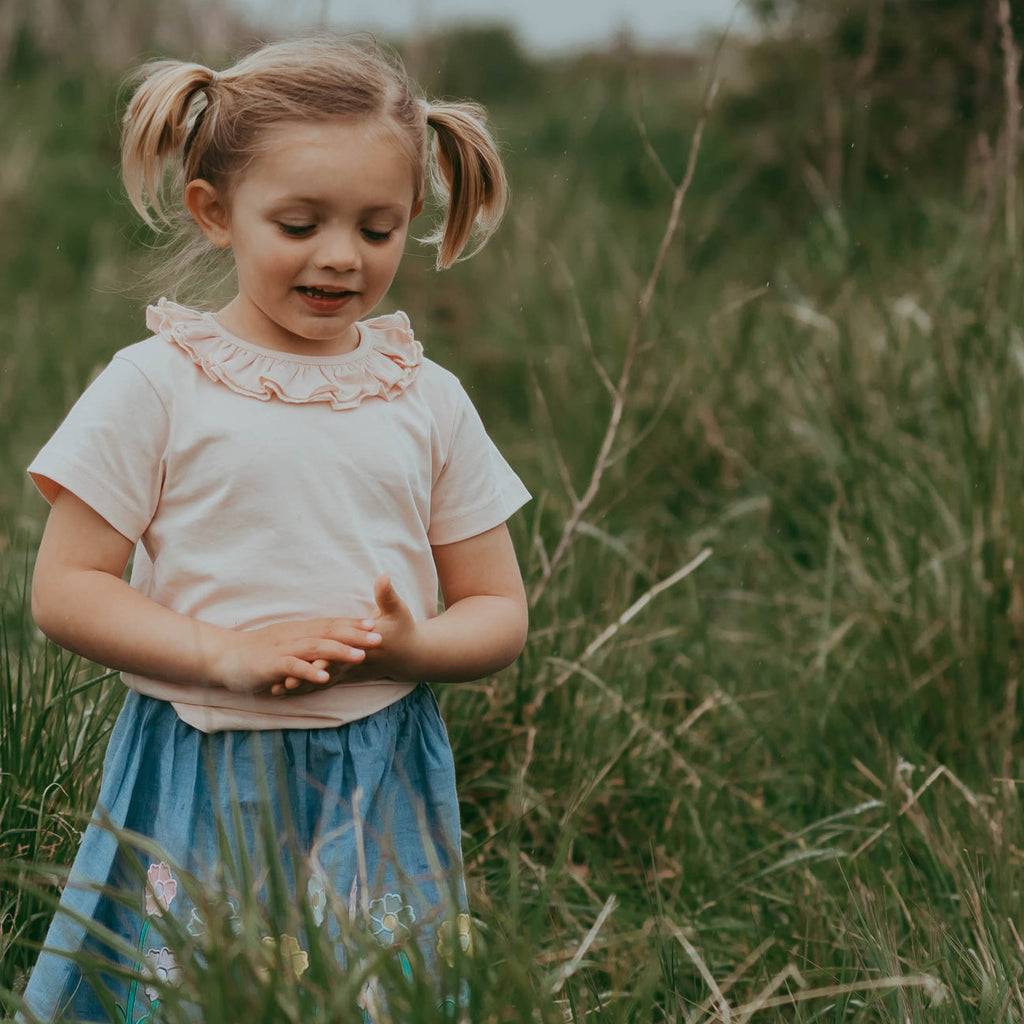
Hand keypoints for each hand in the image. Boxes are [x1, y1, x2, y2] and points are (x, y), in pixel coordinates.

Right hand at [213, 617, 381, 694]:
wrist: (223, 656)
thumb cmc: (257, 652)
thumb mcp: (285, 643)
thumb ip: (305, 644)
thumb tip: (327, 645)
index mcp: (299, 631)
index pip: (330, 624)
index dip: (353, 624)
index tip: (376, 624)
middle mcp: (294, 636)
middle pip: (329, 632)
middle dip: (355, 635)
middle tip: (379, 639)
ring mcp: (283, 649)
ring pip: (315, 647)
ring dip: (339, 651)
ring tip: (360, 656)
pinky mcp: (271, 664)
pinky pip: (293, 667)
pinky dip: (310, 671)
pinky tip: (326, 676)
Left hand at [272, 575, 421, 695]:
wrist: (410, 656)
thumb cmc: (403, 630)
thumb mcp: (398, 610)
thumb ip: (387, 594)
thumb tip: (383, 576)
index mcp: (366, 645)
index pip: (345, 651)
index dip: (329, 655)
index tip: (313, 660)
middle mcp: (355, 661)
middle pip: (329, 670)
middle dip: (308, 675)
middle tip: (286, 679)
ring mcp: (349, 671)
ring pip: (323, 681)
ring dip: (302, 685)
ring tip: (278, 689)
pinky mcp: (345, 675)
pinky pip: (322, 684)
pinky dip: (304, 688)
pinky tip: (283, 690)